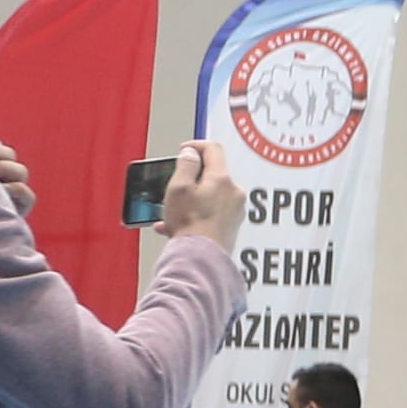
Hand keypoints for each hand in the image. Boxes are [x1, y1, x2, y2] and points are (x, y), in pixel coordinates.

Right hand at [158, 132, 246, 246]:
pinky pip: (212, 213)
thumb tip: (191, 153)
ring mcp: (235, 212)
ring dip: (191, 200)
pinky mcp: (231, 228)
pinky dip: (196, 215)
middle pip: (213, 174)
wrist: (200, 261)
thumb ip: (186, 165)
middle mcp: (234, 194)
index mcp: (222, 179)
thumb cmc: (190, 227)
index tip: (184, 151)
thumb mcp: (178, 188)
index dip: (196, 146)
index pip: (213, 149)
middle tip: (175, 185)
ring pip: (210, 196)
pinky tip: (177, 227)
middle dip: (192, 178)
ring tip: (172, 212)